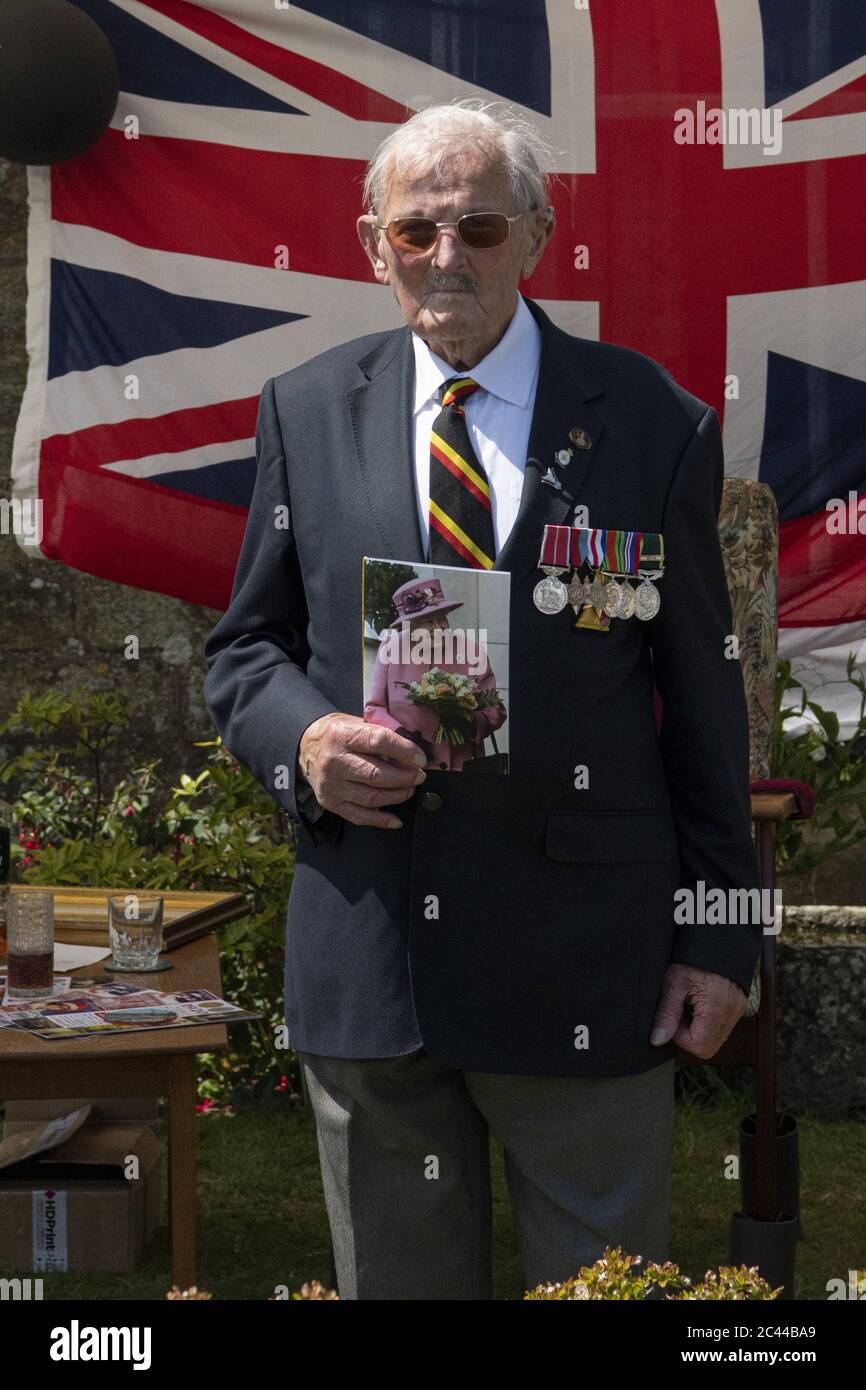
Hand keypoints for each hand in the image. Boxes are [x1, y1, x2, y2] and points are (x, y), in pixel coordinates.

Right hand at [298, 713, 426, 829]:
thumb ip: (382, 734)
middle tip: (419, 776)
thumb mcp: (357, 723)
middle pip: (376, 774)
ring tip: (409, 789)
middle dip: (405, 777)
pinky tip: (396, 819)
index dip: (404, 751)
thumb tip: (414, 752)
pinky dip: (381, 820)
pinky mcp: (330, 802)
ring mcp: (331, 785)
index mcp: (342, 735)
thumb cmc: (339, 734)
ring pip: (371, 797)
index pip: (378, 741)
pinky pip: (359, 816)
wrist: (306, 746)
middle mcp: (334, 761)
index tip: (420, 759)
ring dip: (397, 796)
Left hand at [650, 963, 747, 1058]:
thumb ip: (666, 1013)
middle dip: (689, 1035)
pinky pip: (722, 1025)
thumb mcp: (674, 981)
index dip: (680, 1037)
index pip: (700, 1047)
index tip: (673, 1016)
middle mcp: (732, 1013)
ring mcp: (737, 1010)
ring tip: (689, 1004)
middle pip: (709, 1047)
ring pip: (715, 1038)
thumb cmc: (695, 956)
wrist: (717, 935)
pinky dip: (707, 1020)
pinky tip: (699, 1002)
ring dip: (698, 1028)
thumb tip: (658, 1039)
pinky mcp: (738, 1005)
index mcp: (717, 1008)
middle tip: (680, 1010)